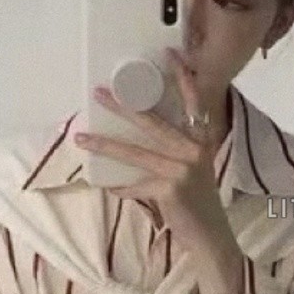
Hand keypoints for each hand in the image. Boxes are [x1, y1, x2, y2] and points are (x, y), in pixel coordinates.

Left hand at [73, 48, 242, 291]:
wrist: (211, 238)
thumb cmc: (197, 205)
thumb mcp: (192, 173)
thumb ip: (174, 154)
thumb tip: (134, 142)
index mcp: (201, 143)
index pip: (194, 104)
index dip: (183, 79)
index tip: (170, 54)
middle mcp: (195, 151)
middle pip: (154, 122)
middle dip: (124, 106)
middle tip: (100, 93)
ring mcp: (183, 170)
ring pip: (136, 152)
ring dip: (105, 144)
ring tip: (82, 136)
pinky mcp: (170, 189)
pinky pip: (134, 184)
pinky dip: (120, 187)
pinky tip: (107, 186)